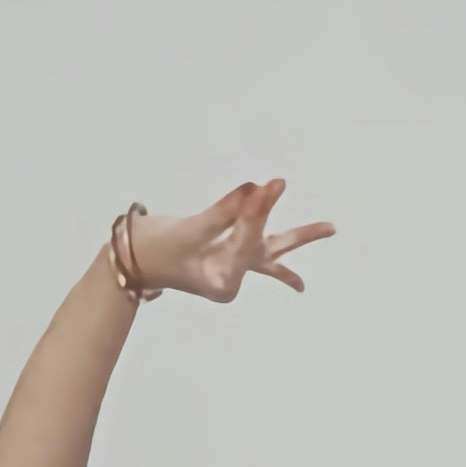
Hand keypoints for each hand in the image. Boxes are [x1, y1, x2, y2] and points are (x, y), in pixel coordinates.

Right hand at [128, 180, 334, 303]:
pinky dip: (264, 226)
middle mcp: (234, 276)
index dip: (255, 213)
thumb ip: (224, 212)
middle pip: (272, 253)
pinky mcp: (227, 255)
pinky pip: (255, 244)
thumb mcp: (189, 230)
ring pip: (269, 249)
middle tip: (331, 227)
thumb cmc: (156, 249)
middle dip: (299, 237)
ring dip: (296, 238)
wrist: (133, 261)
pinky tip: (292, 237)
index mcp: (224, 281)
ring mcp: (232, 266)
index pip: (247, 241)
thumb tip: (254, 189)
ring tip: (329, 229)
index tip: (267, 186)